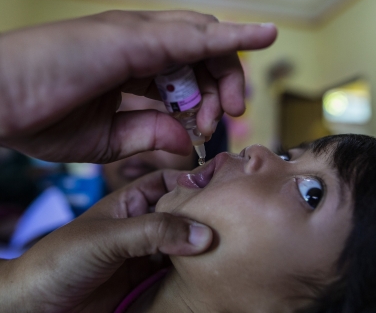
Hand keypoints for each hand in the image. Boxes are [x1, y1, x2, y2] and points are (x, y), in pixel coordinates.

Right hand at [0, 10, 276, 162]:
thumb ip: (149, 134)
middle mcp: (139, 45)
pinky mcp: (134, 38)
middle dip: (221, 88)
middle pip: (202, 55)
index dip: (206, 100)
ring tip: (231, 108)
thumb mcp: (108, 139)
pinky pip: (194, 36)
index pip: (187, 74)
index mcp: (132, 68)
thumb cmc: (41, 117)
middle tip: (225, 119)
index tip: (209, 130)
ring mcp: (137, 36)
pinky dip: (231, 37)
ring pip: (203, 42)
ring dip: (224, 75)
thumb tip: (185, 139)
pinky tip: (264, 35)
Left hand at [0, 170, 211, 311]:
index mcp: (130, 203)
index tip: (220, 190)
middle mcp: (142, 226)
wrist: (35, 306)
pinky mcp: (147, 282)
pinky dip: (193, 276)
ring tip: (227, 250)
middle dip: (204, 219)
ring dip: (201, 250)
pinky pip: (177, 276)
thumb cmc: (58, 260)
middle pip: (181, 216)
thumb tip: (201, 233)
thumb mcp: (106, 238)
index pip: (169, 183)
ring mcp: (146, 255)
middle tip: (231, 225)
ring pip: (183, 246)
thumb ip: (152, 231)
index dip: (193, 183)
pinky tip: (208, 276)